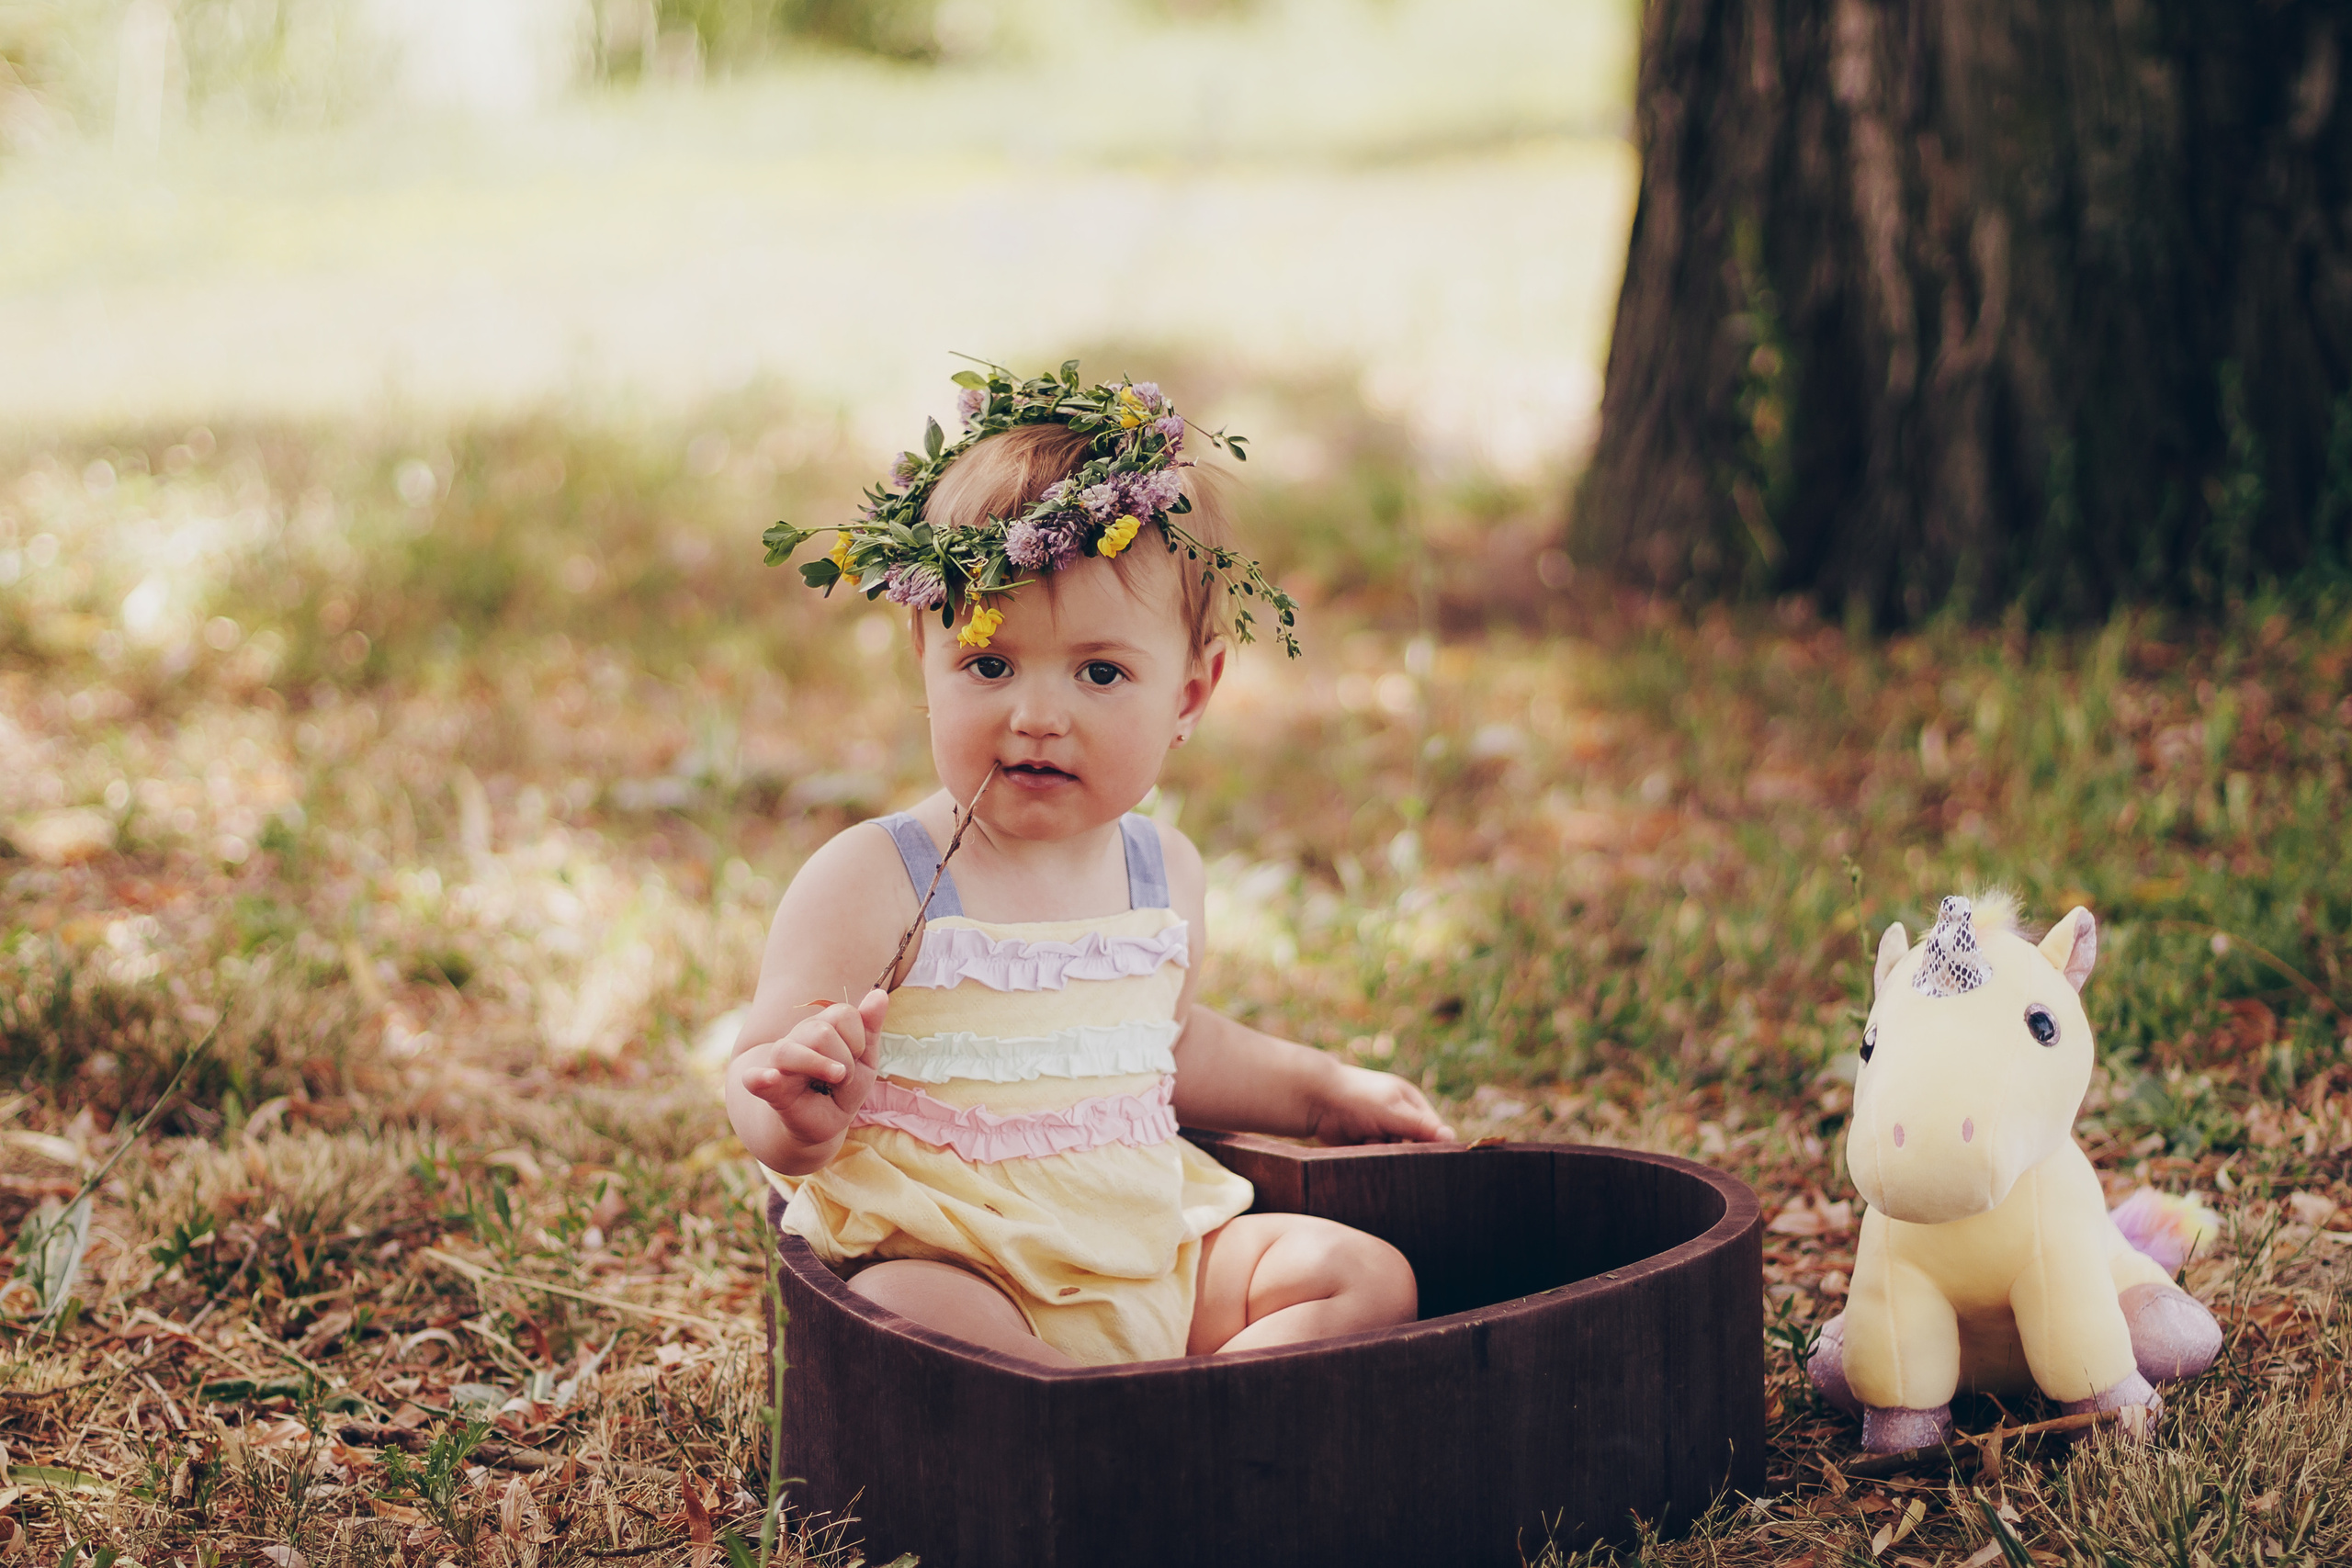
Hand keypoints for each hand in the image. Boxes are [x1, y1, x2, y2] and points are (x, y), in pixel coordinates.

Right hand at [734, 988, 889, 1149]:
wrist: (819, 1124)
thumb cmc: (840, 1089)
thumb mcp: (864, 1061)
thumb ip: (869, 1028)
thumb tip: (879, 994)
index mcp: (822, 1028)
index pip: (842, 1014)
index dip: (858, 1040)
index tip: (856, 1059)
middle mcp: (797, 1038)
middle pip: (821, 1032)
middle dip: (845, 1060)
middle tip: (842, 1079)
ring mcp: (778, 1062)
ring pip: (790, 1050)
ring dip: (819, 1067)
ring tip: (833, 1081)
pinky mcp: (766, 1089)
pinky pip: (754, 1079)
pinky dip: (760, 1079)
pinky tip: (770, 1079)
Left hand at [1306, 1063, 1454, 1144]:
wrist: (1314, 1100)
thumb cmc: (1356, 1098)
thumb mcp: (1392, 1111)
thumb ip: (1420, 1126)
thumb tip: (1451, 1137)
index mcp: (1410, 1101)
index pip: (1433, 1129)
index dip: (1432, 1144)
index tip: (1428, 1159)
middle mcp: (1398, 1115)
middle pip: (1414, 1145)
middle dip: (1402, 1150)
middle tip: (1387, 1145)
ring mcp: (1381, 1129)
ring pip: (1394, 1155)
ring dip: (1383, 1153)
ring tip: (1367, 1139)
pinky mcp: (1365, 1143)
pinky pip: (1377, 1158)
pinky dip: (1369, 1155)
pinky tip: (1358, 1145)